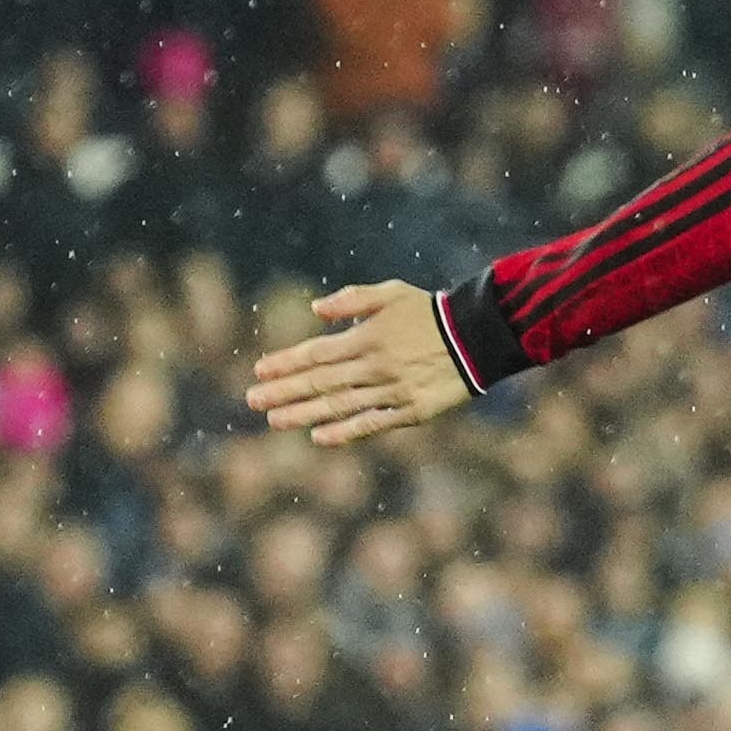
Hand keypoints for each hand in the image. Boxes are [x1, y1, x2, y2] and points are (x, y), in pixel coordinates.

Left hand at [246, 283, 470, 443]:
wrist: (478, 336)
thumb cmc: (430, 312)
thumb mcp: (392, 293)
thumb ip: (352, 299)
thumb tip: (315, 309)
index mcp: (367, 337)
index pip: (317, 353)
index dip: (286, 363)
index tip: (259, 372)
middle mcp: (375, 366)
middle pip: (320, 382)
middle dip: (283, 392)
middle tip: (252, 401)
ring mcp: (391, 391)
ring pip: (339, 405)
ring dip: (303, 413)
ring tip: (274, 421)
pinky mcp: (410, 411)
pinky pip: (371, 424)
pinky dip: (344, 432)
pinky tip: (318, 437)